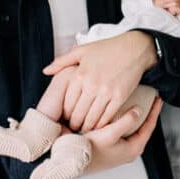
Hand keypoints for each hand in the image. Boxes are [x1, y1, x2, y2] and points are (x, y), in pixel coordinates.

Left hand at [43, 32, 157, 131]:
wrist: (134, 48)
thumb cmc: (108, 48)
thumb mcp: (82, 50)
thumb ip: (62, 61)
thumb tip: (46, 71)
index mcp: (80, 74)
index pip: (67, 102)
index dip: (65, 113)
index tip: (66, 118)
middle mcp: (91, 84)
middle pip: (78, 114)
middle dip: (74, 124)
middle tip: (74, 128)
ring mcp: (106, 92)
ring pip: (92, 118)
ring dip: (86, 127)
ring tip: (84, 130)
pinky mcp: (119, 97)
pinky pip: (107, 117)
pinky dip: (101, 125)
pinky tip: (98, 126)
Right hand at [84, 97, 162, 173]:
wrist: (74, 162)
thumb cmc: (91, 151)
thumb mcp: (110, 133)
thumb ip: (126, 121)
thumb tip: (138, 110)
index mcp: (134, 149)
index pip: (149, 126)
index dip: (154, 111)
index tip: (158, 99)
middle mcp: (129, 151)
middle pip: (144, 128)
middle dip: (147, 113)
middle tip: (151, 100)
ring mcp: (121, 150)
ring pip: (133, 130)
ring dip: (136, 117)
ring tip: (138, 103)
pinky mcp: (113, 148)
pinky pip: (124, 131)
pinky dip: (125, 121)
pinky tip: (120, 113)